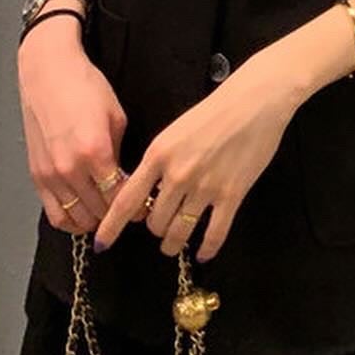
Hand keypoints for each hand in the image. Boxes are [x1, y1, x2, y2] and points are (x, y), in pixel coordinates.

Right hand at [18, 16, 129, 231]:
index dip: (135, 206)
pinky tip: (83, 214)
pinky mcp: (36, 176)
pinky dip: (71, 220)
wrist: (48, 72)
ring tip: (107, 213)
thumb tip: (125, 178)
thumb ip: (120, 152)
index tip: (144, 208)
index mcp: (95, 152)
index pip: (119, 196)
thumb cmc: (85, 87)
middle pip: (99, 212)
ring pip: (76, 219)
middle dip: (117, 214)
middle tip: (128, 210)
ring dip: (95, 220)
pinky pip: (55, 214)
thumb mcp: (116, 117)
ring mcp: (50, 175)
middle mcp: (70, 169)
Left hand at [93, 54, 298, 262]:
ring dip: (174, 243)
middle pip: (155, 221)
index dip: (111, 226)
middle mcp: (178, 174)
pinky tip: (203, 253)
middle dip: (156, 229)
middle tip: (160, 227)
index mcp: (158, 155)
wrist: (253, 101)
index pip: (126, 200)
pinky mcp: (231, 195)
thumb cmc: (213, 112)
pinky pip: (214, 233)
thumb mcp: (174, 133)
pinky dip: (207, 248)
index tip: (101, 244)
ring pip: (179, 232)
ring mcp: (205, 187)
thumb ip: (159, 163)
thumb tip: (150, 192)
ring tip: (173, 244)